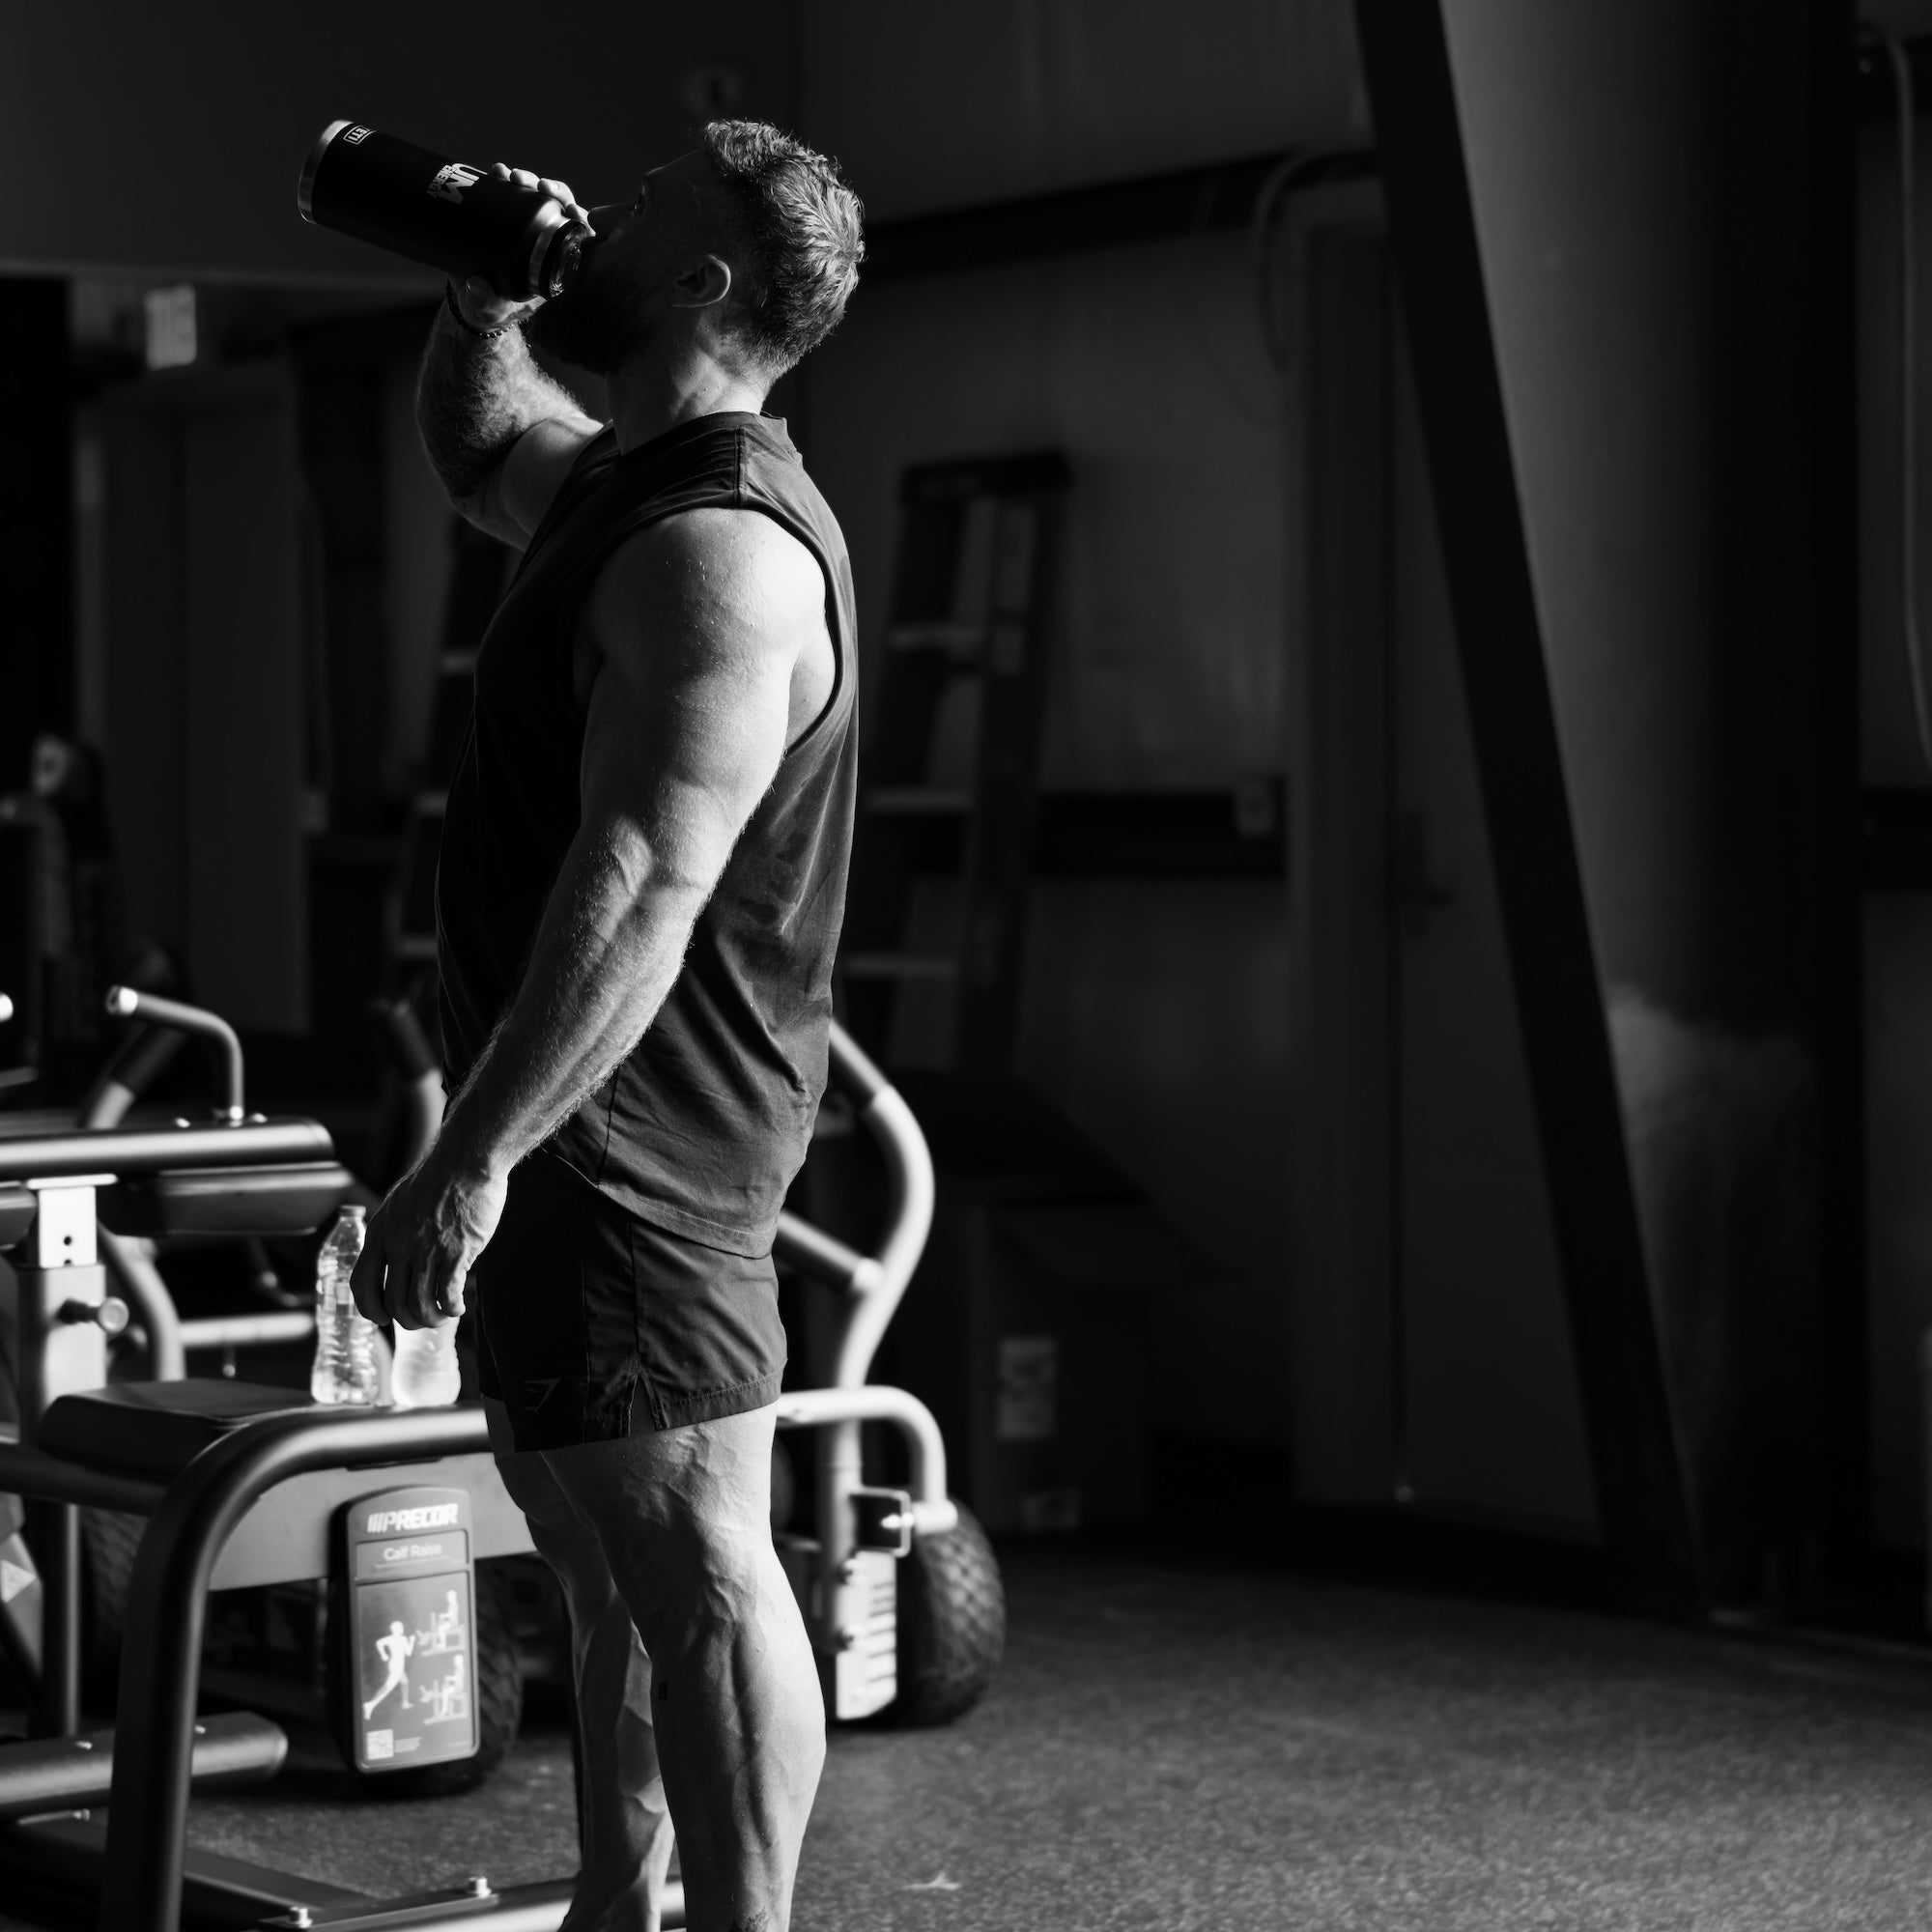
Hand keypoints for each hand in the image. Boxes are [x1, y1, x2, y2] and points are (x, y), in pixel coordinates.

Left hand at [350, 1144, 507, 1330]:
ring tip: (443, 1315)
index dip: (369, 1309)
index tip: (381, 1318)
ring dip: (432, 1319)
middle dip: (408, 1320)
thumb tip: (393, 1253)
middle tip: (423, 1318)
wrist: (466, 1160)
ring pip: (420, 1305)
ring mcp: (428, 1251)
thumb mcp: (399, 1203)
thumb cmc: (437, 1178)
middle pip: (394, 1303)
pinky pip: (448, 1295)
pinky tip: (457, 1306)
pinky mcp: (457, 1252)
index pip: (362, 1284)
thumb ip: (393, 1231)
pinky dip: (451, 1308)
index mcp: (380, 1233)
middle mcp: (399, 1246)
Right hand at [448, 163, 591, 325]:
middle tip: (533, 183)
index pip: (578, 241)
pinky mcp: (507, 219)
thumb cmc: (488, 311)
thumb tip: (478, 285)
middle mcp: (546, 246)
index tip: (570, 208)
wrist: (469, 301)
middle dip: (552, 191)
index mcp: (555, 268)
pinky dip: (505, 181)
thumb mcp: (488, 309)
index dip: (580, 221)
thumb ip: (485, 301)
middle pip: (561, 211)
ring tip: (508, 174)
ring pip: (539, 198)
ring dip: (529, 181)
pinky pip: (513, 195)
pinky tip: (497, 171)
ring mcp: (527, 230)